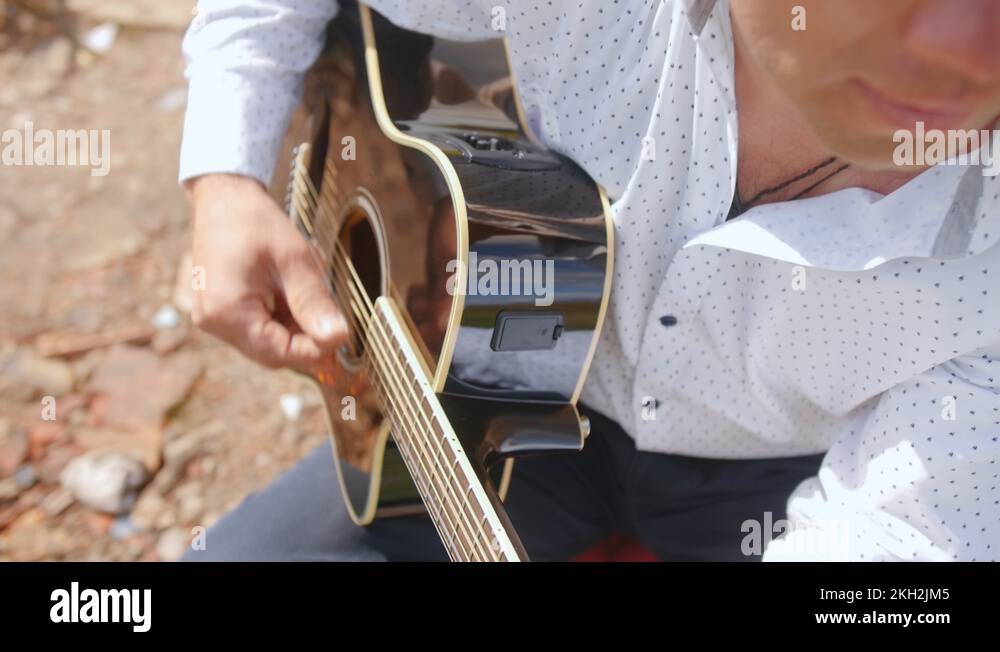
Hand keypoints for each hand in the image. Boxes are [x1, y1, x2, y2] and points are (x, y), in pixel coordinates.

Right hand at [185, 174, 348, 367]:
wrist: (225, 197)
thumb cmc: (257, 222)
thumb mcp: (295, 261)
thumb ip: (315, 303)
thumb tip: (338, 338)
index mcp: (227, 311)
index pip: (278, 352)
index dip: (314, 350)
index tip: (342, 336)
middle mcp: (213, 321)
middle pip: (271, 352)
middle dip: (305, 339)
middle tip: (334, 319)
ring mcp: (213, 318)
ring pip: (265, 342)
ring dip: (294, 328)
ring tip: (307, 294)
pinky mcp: (219, 311)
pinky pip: (256, 328)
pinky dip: (280, 319)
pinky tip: (291, 294)